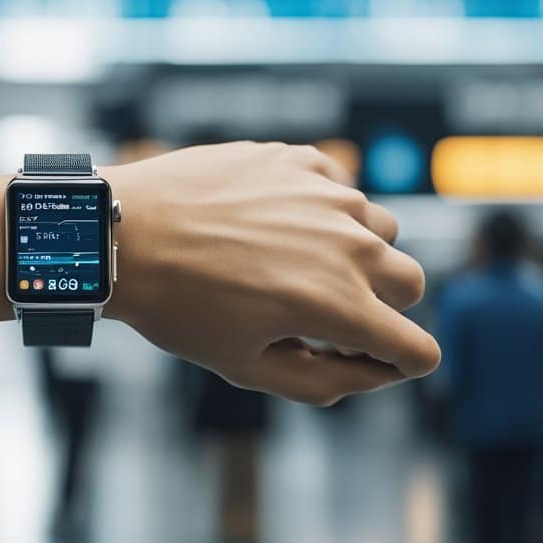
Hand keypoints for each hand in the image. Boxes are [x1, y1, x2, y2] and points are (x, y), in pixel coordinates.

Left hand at [103, 142, 438, 404]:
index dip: (402, 364)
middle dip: (384, 307)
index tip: (369, 359)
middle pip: (411, 284)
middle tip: (327, 314)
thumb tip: (376, 372)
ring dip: (357, 253)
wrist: (123, 232)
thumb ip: (325, 382)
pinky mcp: (300, 161)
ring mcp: (326, 195)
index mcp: (337, 306)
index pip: (419, 350)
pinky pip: (342, 187)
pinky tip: (279, 223)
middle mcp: (346, 245)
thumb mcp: (248, 367)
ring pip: (381, 230)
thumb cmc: (179, 308)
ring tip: (294, 264)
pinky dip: (327, 210)